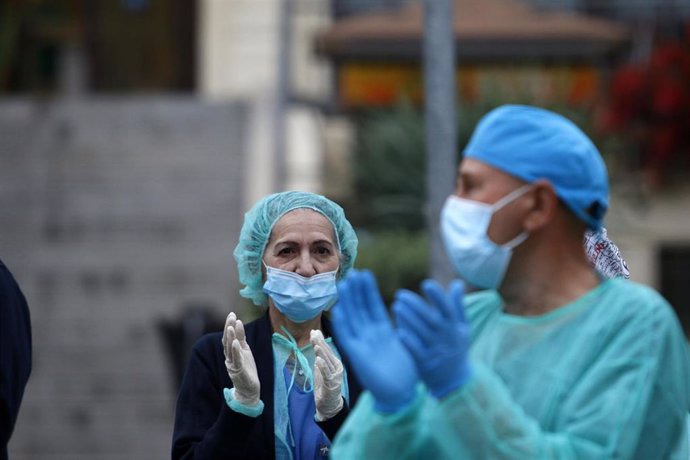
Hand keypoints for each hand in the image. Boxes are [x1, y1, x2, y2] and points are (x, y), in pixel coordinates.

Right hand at [222, 312, 259, 405]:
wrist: (249, 389)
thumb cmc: (246, 369)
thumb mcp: (244, 350)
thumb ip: (241, 338)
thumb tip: (238, 323)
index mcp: (231, 352)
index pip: (228, 337)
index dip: (229, 325)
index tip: (232, 314)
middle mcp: (229, 357)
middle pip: (227, 341)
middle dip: (229, 328)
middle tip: (231, 316)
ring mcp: (233, 364)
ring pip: (230, 349)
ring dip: (230, 337)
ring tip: (231, 327)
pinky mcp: (238, 371)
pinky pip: (236, 359)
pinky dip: (235, 350)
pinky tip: (235, 342)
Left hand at [310, 329, 343, 420]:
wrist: (329, 405)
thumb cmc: (324, 386)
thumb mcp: (320, 369)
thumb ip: (319, 357)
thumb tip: (316, 343)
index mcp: (334, 362)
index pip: (326, 349)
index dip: (320, 340)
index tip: (314, 331)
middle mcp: (337, 367)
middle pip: (327, 353)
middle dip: (320, 343)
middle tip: (314, 334)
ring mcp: (335, 375)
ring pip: (327, 361)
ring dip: (321, 352)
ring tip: (316, 344)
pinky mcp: (332, 383)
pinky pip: (326, 373)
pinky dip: (322, 366)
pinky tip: (318, 359)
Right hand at [331, 270, 418, 412]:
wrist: (401, 395)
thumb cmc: (408, 372)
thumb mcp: (408, 343)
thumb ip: (405, 327)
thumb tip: (410, 310)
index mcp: (384, 332)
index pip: (374, 307)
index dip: (369, 291)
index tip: (366, 274)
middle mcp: (371, 336)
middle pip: (361, 309)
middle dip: (357, 291)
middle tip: (354, 272)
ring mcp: (362, 344)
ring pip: (352, 319)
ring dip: (348, 302)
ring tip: (346, 283)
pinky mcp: (357, 355)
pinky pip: (347, 337)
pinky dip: (342, 323)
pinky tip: (339, 308)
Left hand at [393, 279, 470, 397]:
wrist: (454, 381)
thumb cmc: (456, 348)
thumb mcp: (462, 328)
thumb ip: (458, 306)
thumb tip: (457, 283)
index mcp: (454, 326)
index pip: (447, 308)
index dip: (437, 296)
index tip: (426, 283)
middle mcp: (445, 337)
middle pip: (431, 318)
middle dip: (416, 305)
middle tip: (400, 294)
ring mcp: (435, 350)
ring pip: (421, 333)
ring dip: (408, 319)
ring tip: (395, 306)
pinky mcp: (425, 363)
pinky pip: (416, 351)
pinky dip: (408, 342)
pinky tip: (398, 331)